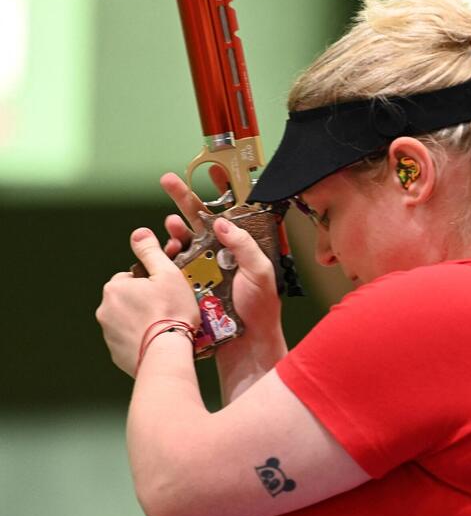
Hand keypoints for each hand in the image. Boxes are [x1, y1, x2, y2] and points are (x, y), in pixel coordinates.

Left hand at [97, 228, 199, 376]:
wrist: (165, 353)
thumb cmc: (170, 312)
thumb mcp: (167, 273)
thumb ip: (151, 251)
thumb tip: (139, 233)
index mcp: (115, 287)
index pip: (132, 276)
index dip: (152, 281)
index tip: (167, 289)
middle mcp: (105, 309)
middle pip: (129, 298)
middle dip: (145, 300)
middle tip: (169, 306)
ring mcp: (109, 333)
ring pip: (129, 319)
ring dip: (143, 319)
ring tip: (166, 325)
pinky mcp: (116, 353)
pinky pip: (130, 339)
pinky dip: (142, 338)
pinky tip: (159, 339)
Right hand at [160, 170, 283, 353]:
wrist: (246, 345)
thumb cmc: (260, 309)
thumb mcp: (260, 272)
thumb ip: (244, 246)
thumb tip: (222, 222)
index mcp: (242, 248)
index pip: (230, 213)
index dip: (221, 192)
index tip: (210, 170)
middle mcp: (221, 254)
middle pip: (199, 220)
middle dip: (182, 198)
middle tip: (166, 180)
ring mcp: (204, 269)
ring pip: (183, 241)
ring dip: (174, 230)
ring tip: (170, 225)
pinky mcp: (189, 285)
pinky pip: (173, 266)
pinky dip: (166, 256)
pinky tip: (164, 251)